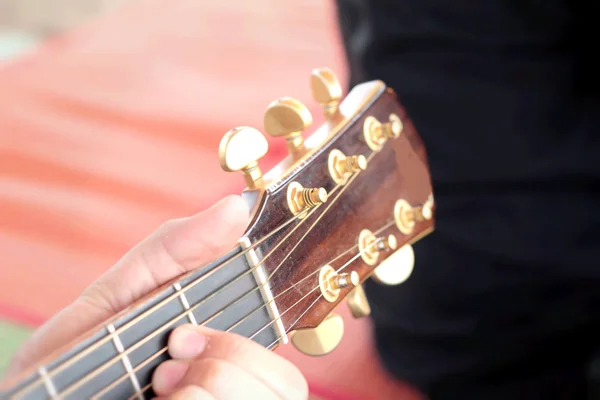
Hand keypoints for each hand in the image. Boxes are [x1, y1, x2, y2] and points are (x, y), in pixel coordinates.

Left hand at [4, 195, 307, 399]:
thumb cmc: (75, 355)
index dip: (246, 347)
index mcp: (228, 356)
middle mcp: (239, 392)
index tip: (187, 336)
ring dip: (205, 392)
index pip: (286, 362)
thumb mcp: (119, 294)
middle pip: (286, 385)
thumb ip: (176, 250)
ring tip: (158, 387)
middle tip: (167, 363)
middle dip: (223, 366)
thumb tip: (236, 208)